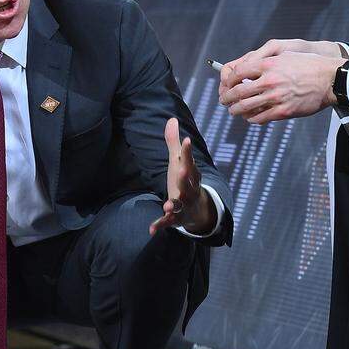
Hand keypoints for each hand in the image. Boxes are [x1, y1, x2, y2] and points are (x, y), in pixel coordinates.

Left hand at [150, 118, 216, 235]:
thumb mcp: (179, 162)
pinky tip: (151, 229)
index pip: (189, 161)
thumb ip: (173, 142)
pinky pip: (168, 222)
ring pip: (180, 204)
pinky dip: (160, 225)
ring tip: (168, 205)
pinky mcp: (176, 217)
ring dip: (174, 204)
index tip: (186, 140)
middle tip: (183, 171)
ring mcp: (184, 204)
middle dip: (186, 178)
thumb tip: (171, 118)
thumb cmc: (185, 180)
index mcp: (190, 174)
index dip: (188, 151)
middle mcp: (189, 189)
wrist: (197, 209)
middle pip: (188, 183)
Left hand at [219, 49, 344, 122]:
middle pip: (238, 92)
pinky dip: (251, 118)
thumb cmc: (308, 66)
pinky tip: (250, 117)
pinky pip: (260, 118)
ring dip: (235, 111)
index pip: (238, 73)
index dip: (228, 81)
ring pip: (245, 107)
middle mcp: (269, 81)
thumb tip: (247, 69)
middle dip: (226, 98)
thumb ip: (265, 63)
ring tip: (233, 111)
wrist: (330, 80)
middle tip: (223, 100)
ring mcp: (276, 97)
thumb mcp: (285, 56)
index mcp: (268, 65)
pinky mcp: (283, 111)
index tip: (226, 85)